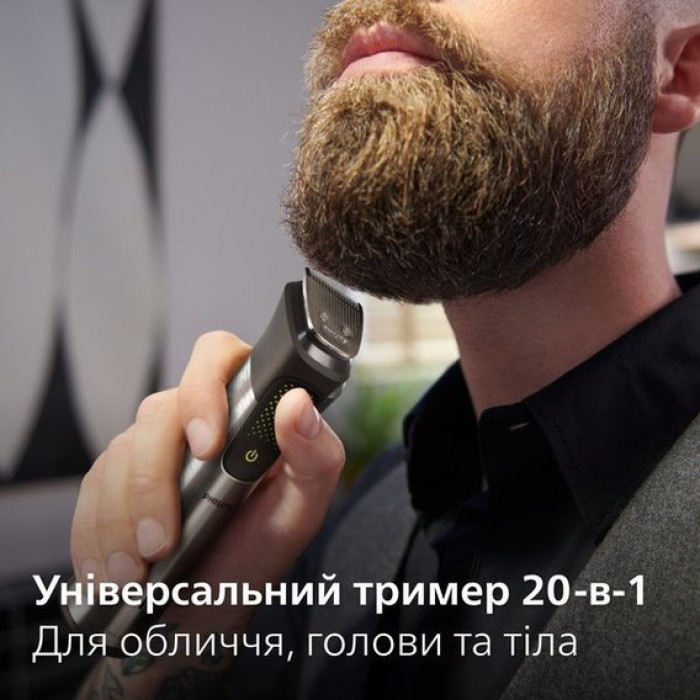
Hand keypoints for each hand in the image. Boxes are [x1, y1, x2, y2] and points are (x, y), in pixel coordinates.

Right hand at [70, 331, 344, 693]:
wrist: (210, 602)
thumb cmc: (258, 547)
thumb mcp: (300, 509)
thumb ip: (316, 456)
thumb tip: (298, 404)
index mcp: (244, 408)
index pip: (218, 355)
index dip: (205, 389)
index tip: (208, 446)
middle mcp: (192, 417)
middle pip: (157, 413)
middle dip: (153, 484)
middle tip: (162, 542)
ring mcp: (148, 445)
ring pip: (118, 455)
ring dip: (121, 521)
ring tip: (136, 572)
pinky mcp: (111, 476)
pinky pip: (90, 493)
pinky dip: (96, 536)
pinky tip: (114, 570)